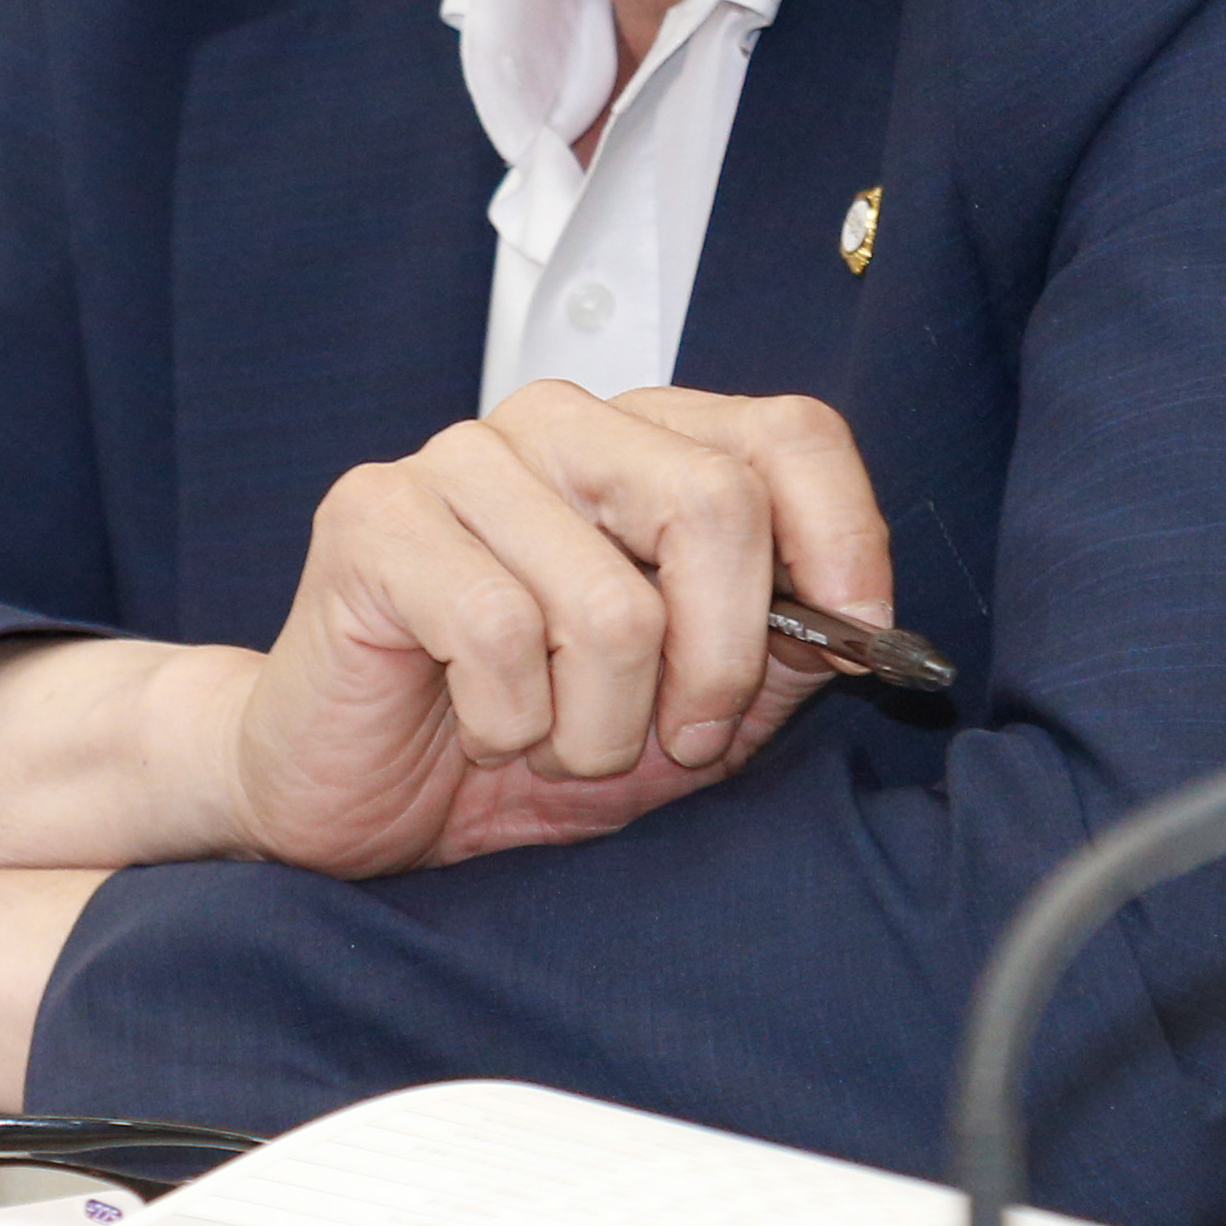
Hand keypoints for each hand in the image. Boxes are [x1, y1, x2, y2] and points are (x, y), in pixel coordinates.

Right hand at [228, 381, 896, 878]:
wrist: (362, 802)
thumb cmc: (530, 741)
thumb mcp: (691, 709)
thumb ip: (778, 648)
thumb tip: (863, 620)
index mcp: (647, 444)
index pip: (789, 433)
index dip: (843, 539)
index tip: (852, 646)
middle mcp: (560, 424)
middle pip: (715, 504)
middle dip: (716, 663)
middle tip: (675, 737)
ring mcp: (462, 458)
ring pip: (611, 602)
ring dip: (598, 726)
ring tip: (551, 738)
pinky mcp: (375, 514)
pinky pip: (497, 633)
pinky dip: (509, 722)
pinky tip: (477, 725)